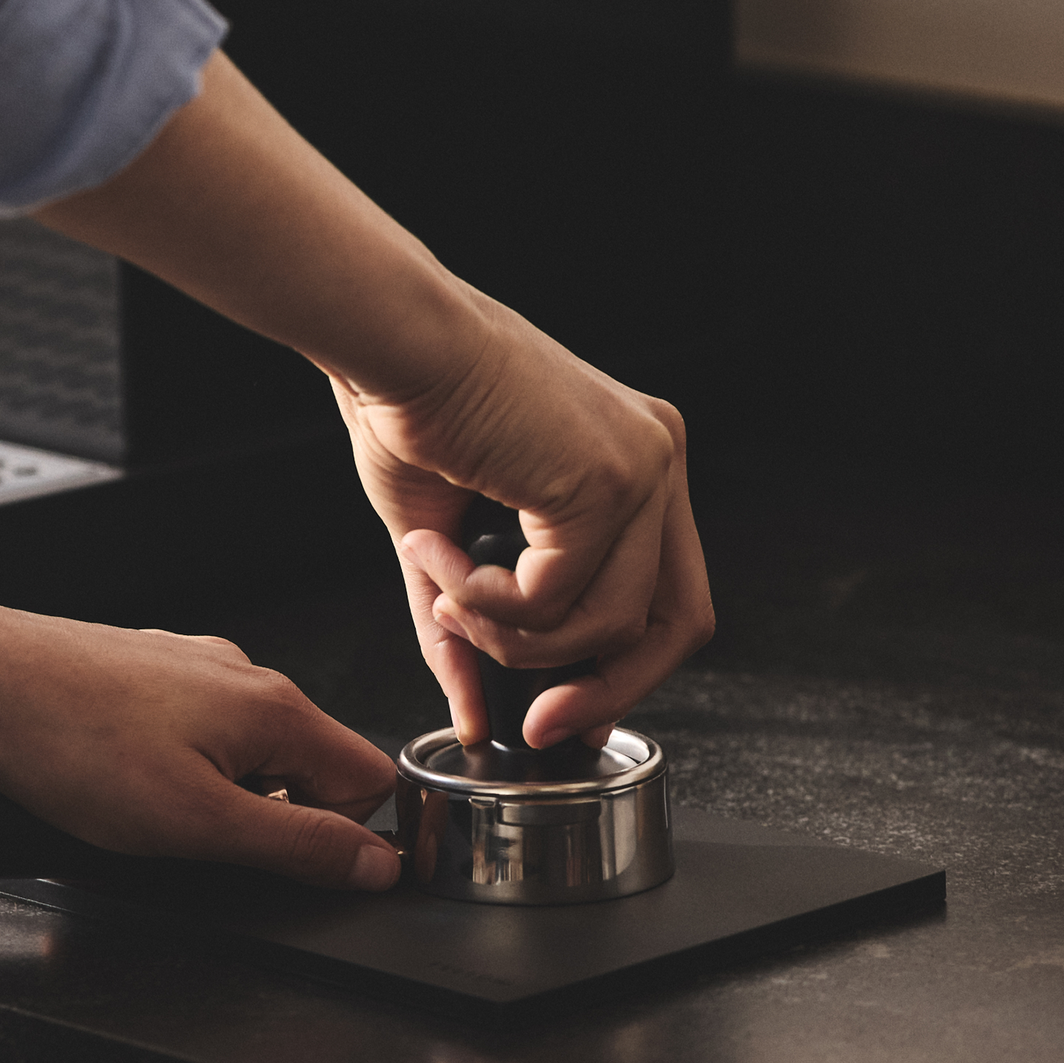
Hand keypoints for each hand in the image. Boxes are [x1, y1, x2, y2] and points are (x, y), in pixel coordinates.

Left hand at [0, 603, 400, 890]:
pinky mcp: (142, 681)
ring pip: (243, 759)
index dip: (346, 839)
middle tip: (200, 845)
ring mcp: (188, 674)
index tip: (299, 871)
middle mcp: (239, 677)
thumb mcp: (199, 824)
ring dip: (213, 803)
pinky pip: (190, 741)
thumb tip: (374, 864)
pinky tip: (115, 789)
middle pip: (307, 770)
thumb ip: (298, 847)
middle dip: (269, 823)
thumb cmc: (68, 739)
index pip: (371, 781)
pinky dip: (167, 777)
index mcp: (273, 706)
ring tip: (145, 815)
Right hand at [327, 288, 714, 749]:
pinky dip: (486, 603)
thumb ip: (472, 628)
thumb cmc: (406, 408)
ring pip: (607, 624)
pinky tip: (436, 554)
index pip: (666, 596)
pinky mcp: (605, 480)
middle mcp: (656, 457)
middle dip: (602, 689)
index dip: (617, 672)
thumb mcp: (444, 540)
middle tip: (534, 720)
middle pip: (675, 622)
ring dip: (507, 634)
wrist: (388, 342)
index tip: (555, 713)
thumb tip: (474, 717)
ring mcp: (642, 465)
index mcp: (633, 459)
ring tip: (442, 589)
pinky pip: (557, 599)